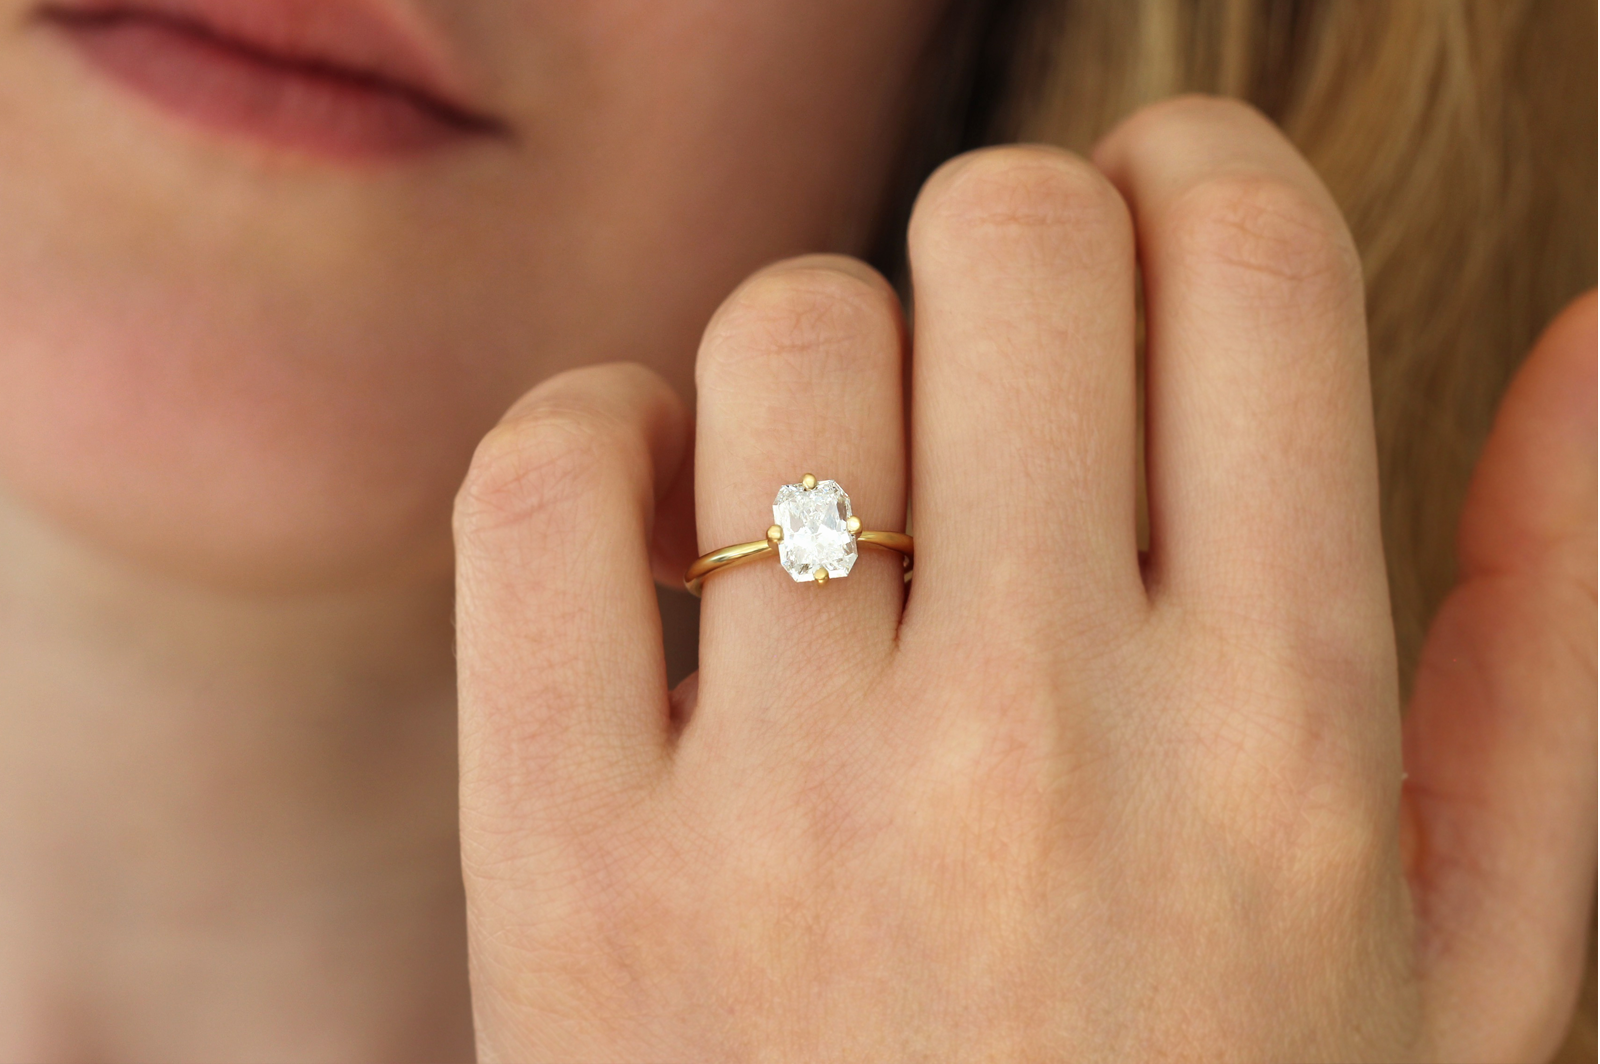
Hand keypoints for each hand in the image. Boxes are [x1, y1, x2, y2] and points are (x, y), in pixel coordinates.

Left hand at [453, 97, 1595, 1061]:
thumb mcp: (1460, 962)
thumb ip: (1546, 637)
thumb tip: (1590, 332)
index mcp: (1289, 743)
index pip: (1246, 257)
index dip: (1194, 177)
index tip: (1156, 227)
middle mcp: (1041, 747)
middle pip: (1005, 238)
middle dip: (1014, 250)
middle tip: (1001, 370)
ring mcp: (785, 811)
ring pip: (781, 333)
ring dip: (817, 363)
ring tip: (845, 502)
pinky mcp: (568, 870)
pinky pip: (544, 480)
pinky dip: (596, 441)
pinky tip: (663, 536)